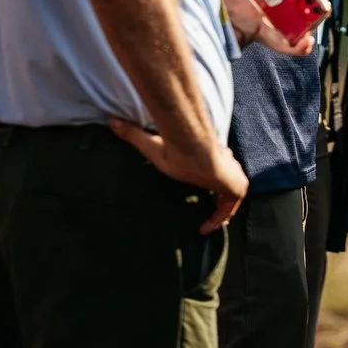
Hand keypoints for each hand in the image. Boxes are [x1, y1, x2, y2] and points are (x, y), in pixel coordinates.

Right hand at [107, 118, 248, 230]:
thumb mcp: (152, 145)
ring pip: (231, 194)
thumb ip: (133, 134)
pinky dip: (222, 215)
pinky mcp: (237, 187)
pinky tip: (207, 227)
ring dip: (223, 207)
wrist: (195, 149)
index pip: (213, 167)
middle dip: (220, 195)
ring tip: (210, 222)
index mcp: (208, 155)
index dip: (209, 180)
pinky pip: (232, 206)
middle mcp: (225, 162)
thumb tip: (110, 120)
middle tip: (209, 213)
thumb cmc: (176, 149)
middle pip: (226, 181)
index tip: (202, 192)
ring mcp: (234, 174)